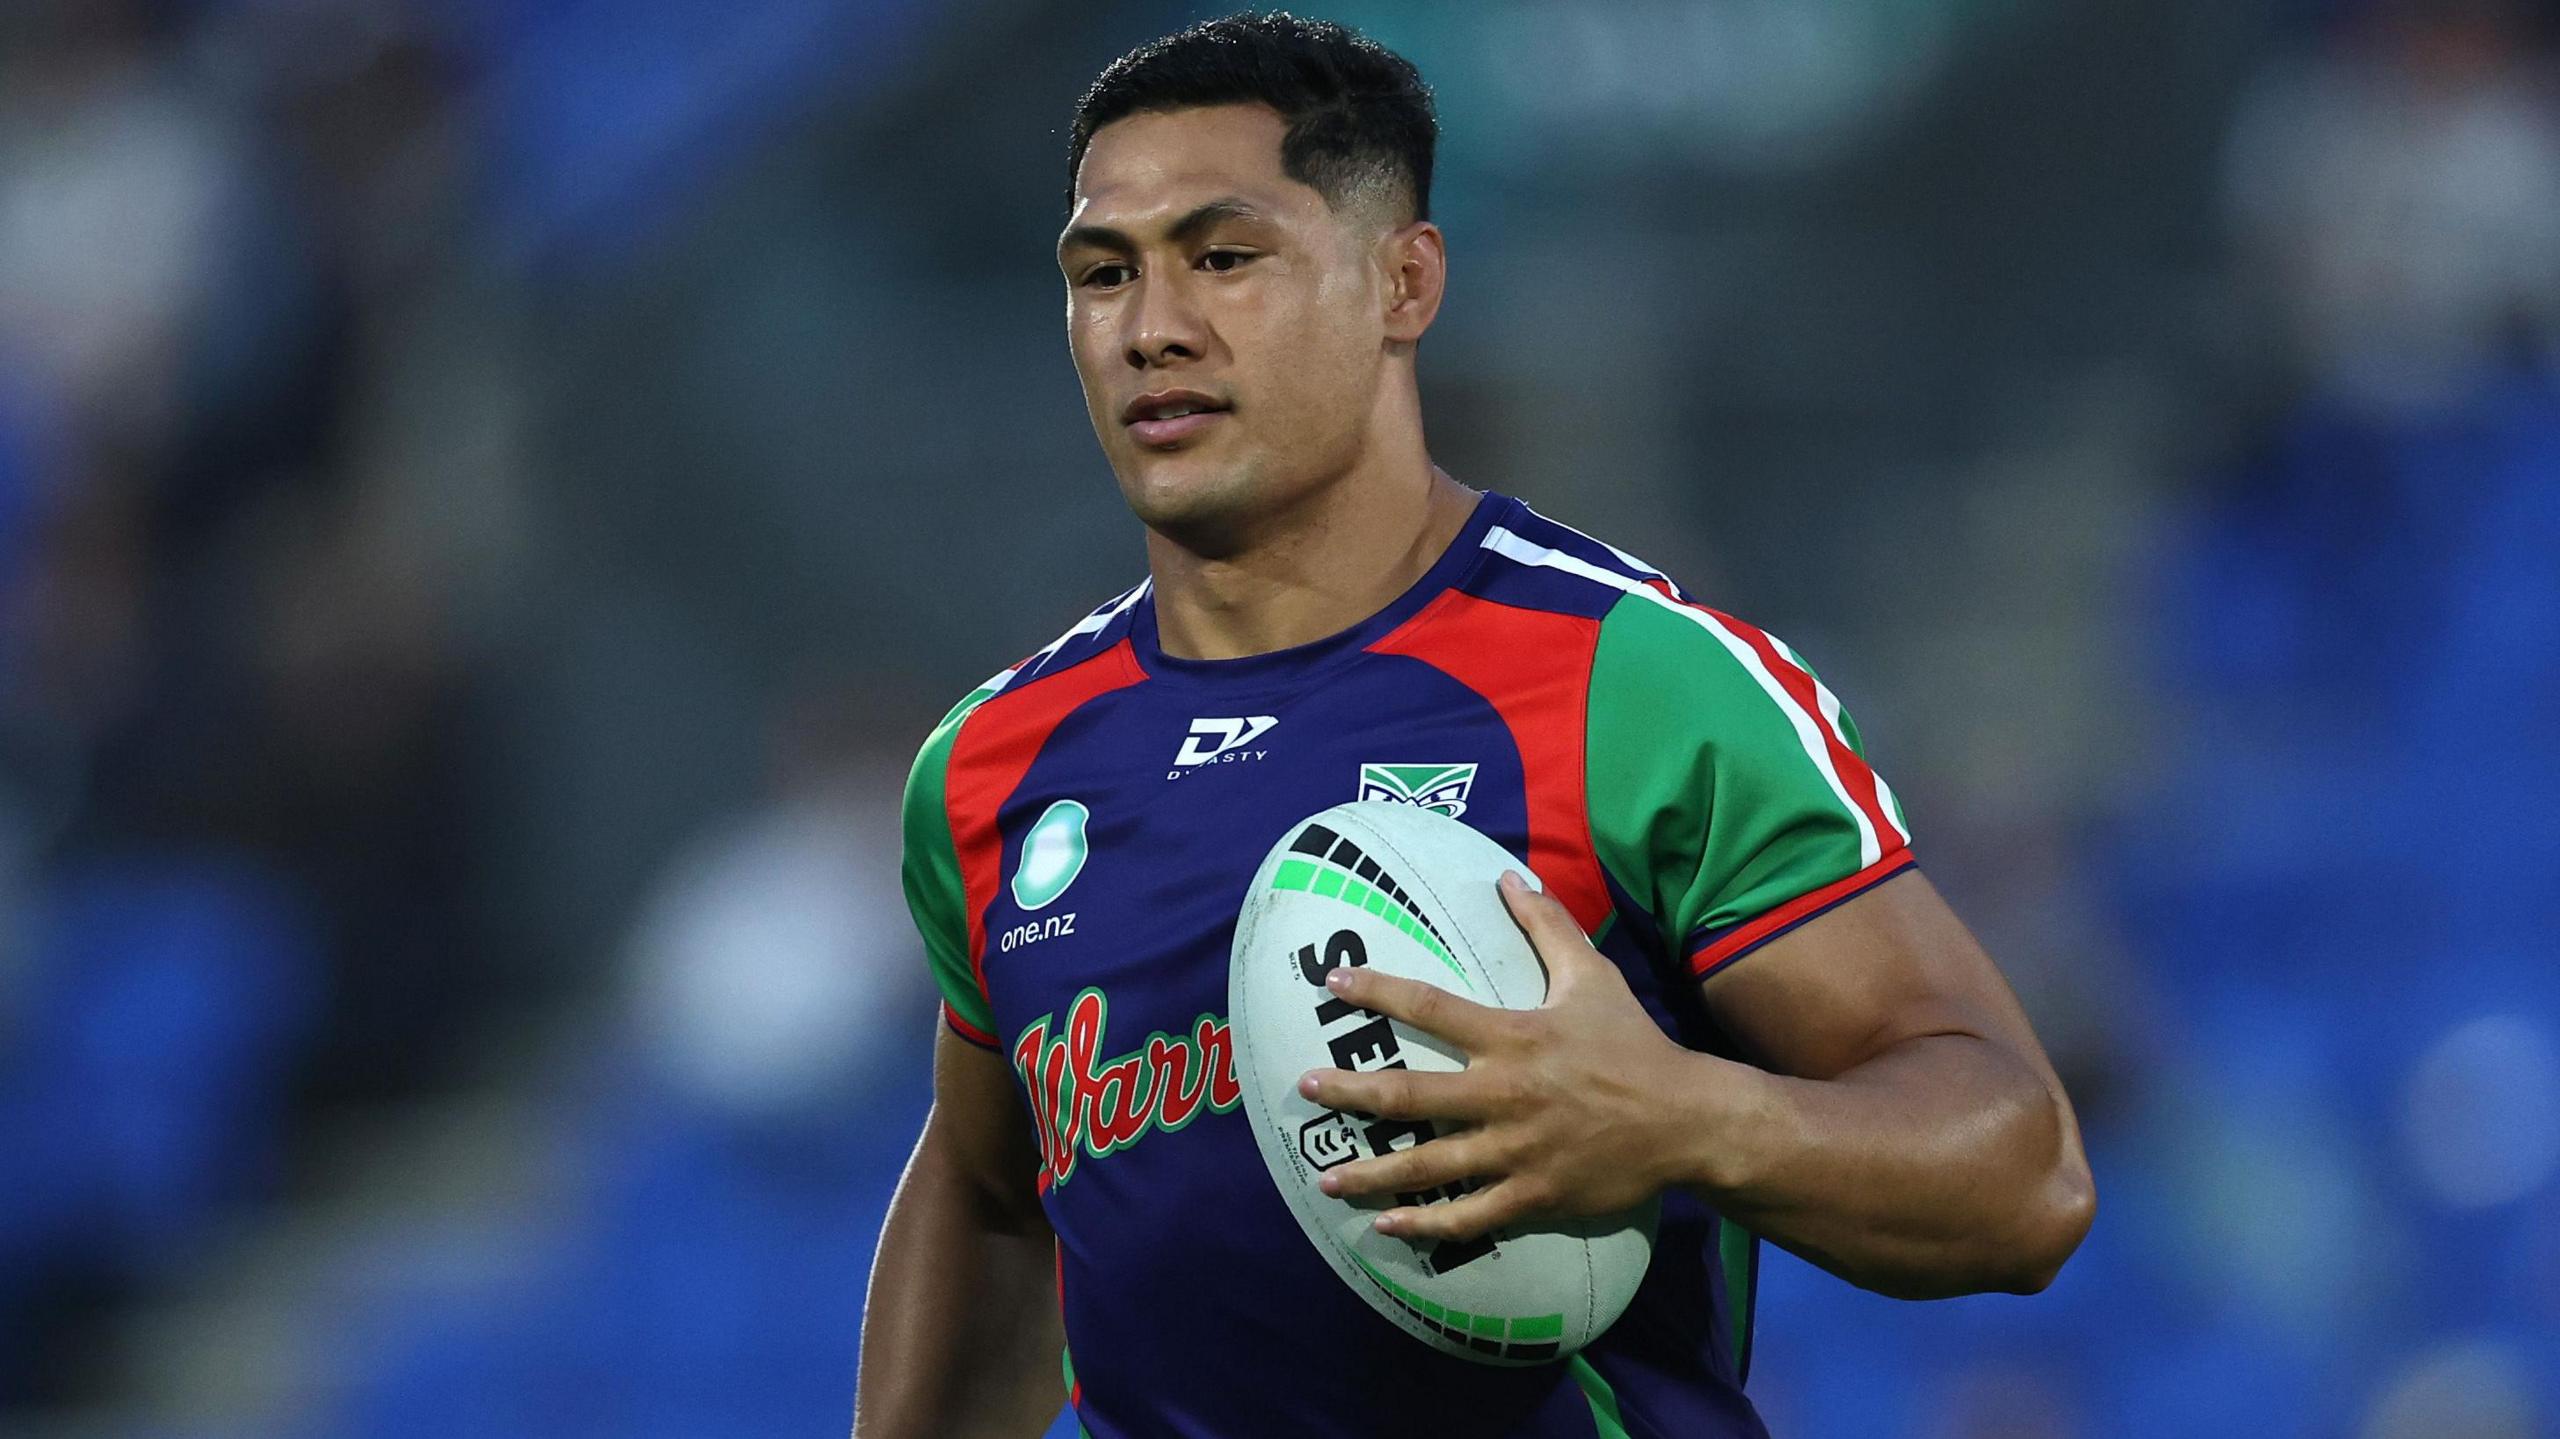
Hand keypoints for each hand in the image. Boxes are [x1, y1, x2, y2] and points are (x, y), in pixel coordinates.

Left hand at [1297, 872, 1752, 1241]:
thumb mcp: (1592, 976)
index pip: (1431, 1006)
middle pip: (1410, 1096)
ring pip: (1429, 1166)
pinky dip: (1426, 1223)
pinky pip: (1469, 1215)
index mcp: (1512, 1037)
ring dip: (1372, 1174)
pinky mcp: (1533, 1195)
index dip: (1379, 991)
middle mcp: (1504, 1094)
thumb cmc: (1633, 1045)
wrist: (1687, 1120)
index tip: (1334, 982)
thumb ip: (1547, 927)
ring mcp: (1516, 1151)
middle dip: (1351, 1093)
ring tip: (1326, 1177)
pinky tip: (1387, 1226)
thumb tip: (1509, 879)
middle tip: (1305, 1089)